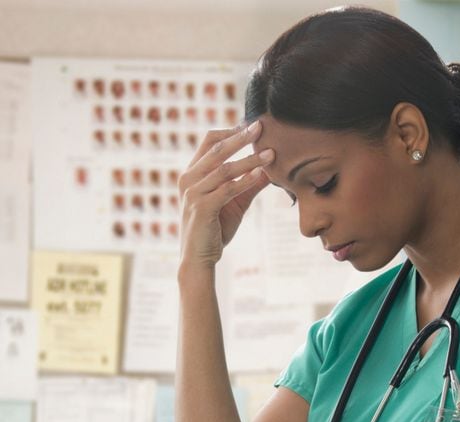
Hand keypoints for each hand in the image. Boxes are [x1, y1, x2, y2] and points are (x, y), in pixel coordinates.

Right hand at [177, 122, 273, 267]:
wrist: (199, 258)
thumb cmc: (215, 230)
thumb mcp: (236, 203)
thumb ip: (249, 185)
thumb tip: (270, 170)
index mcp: (192, 173)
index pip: (209, 141)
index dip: (230, 131)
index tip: (252, 125)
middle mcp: (188, 179)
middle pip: (216, 149)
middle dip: (240, 137)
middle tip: (261, 126)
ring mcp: (193, 193)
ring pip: (224, 169)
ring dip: (249, 160)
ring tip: (271, 153)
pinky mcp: (201, 208)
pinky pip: (227, 189)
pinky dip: (245, 180)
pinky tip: (261, 174)